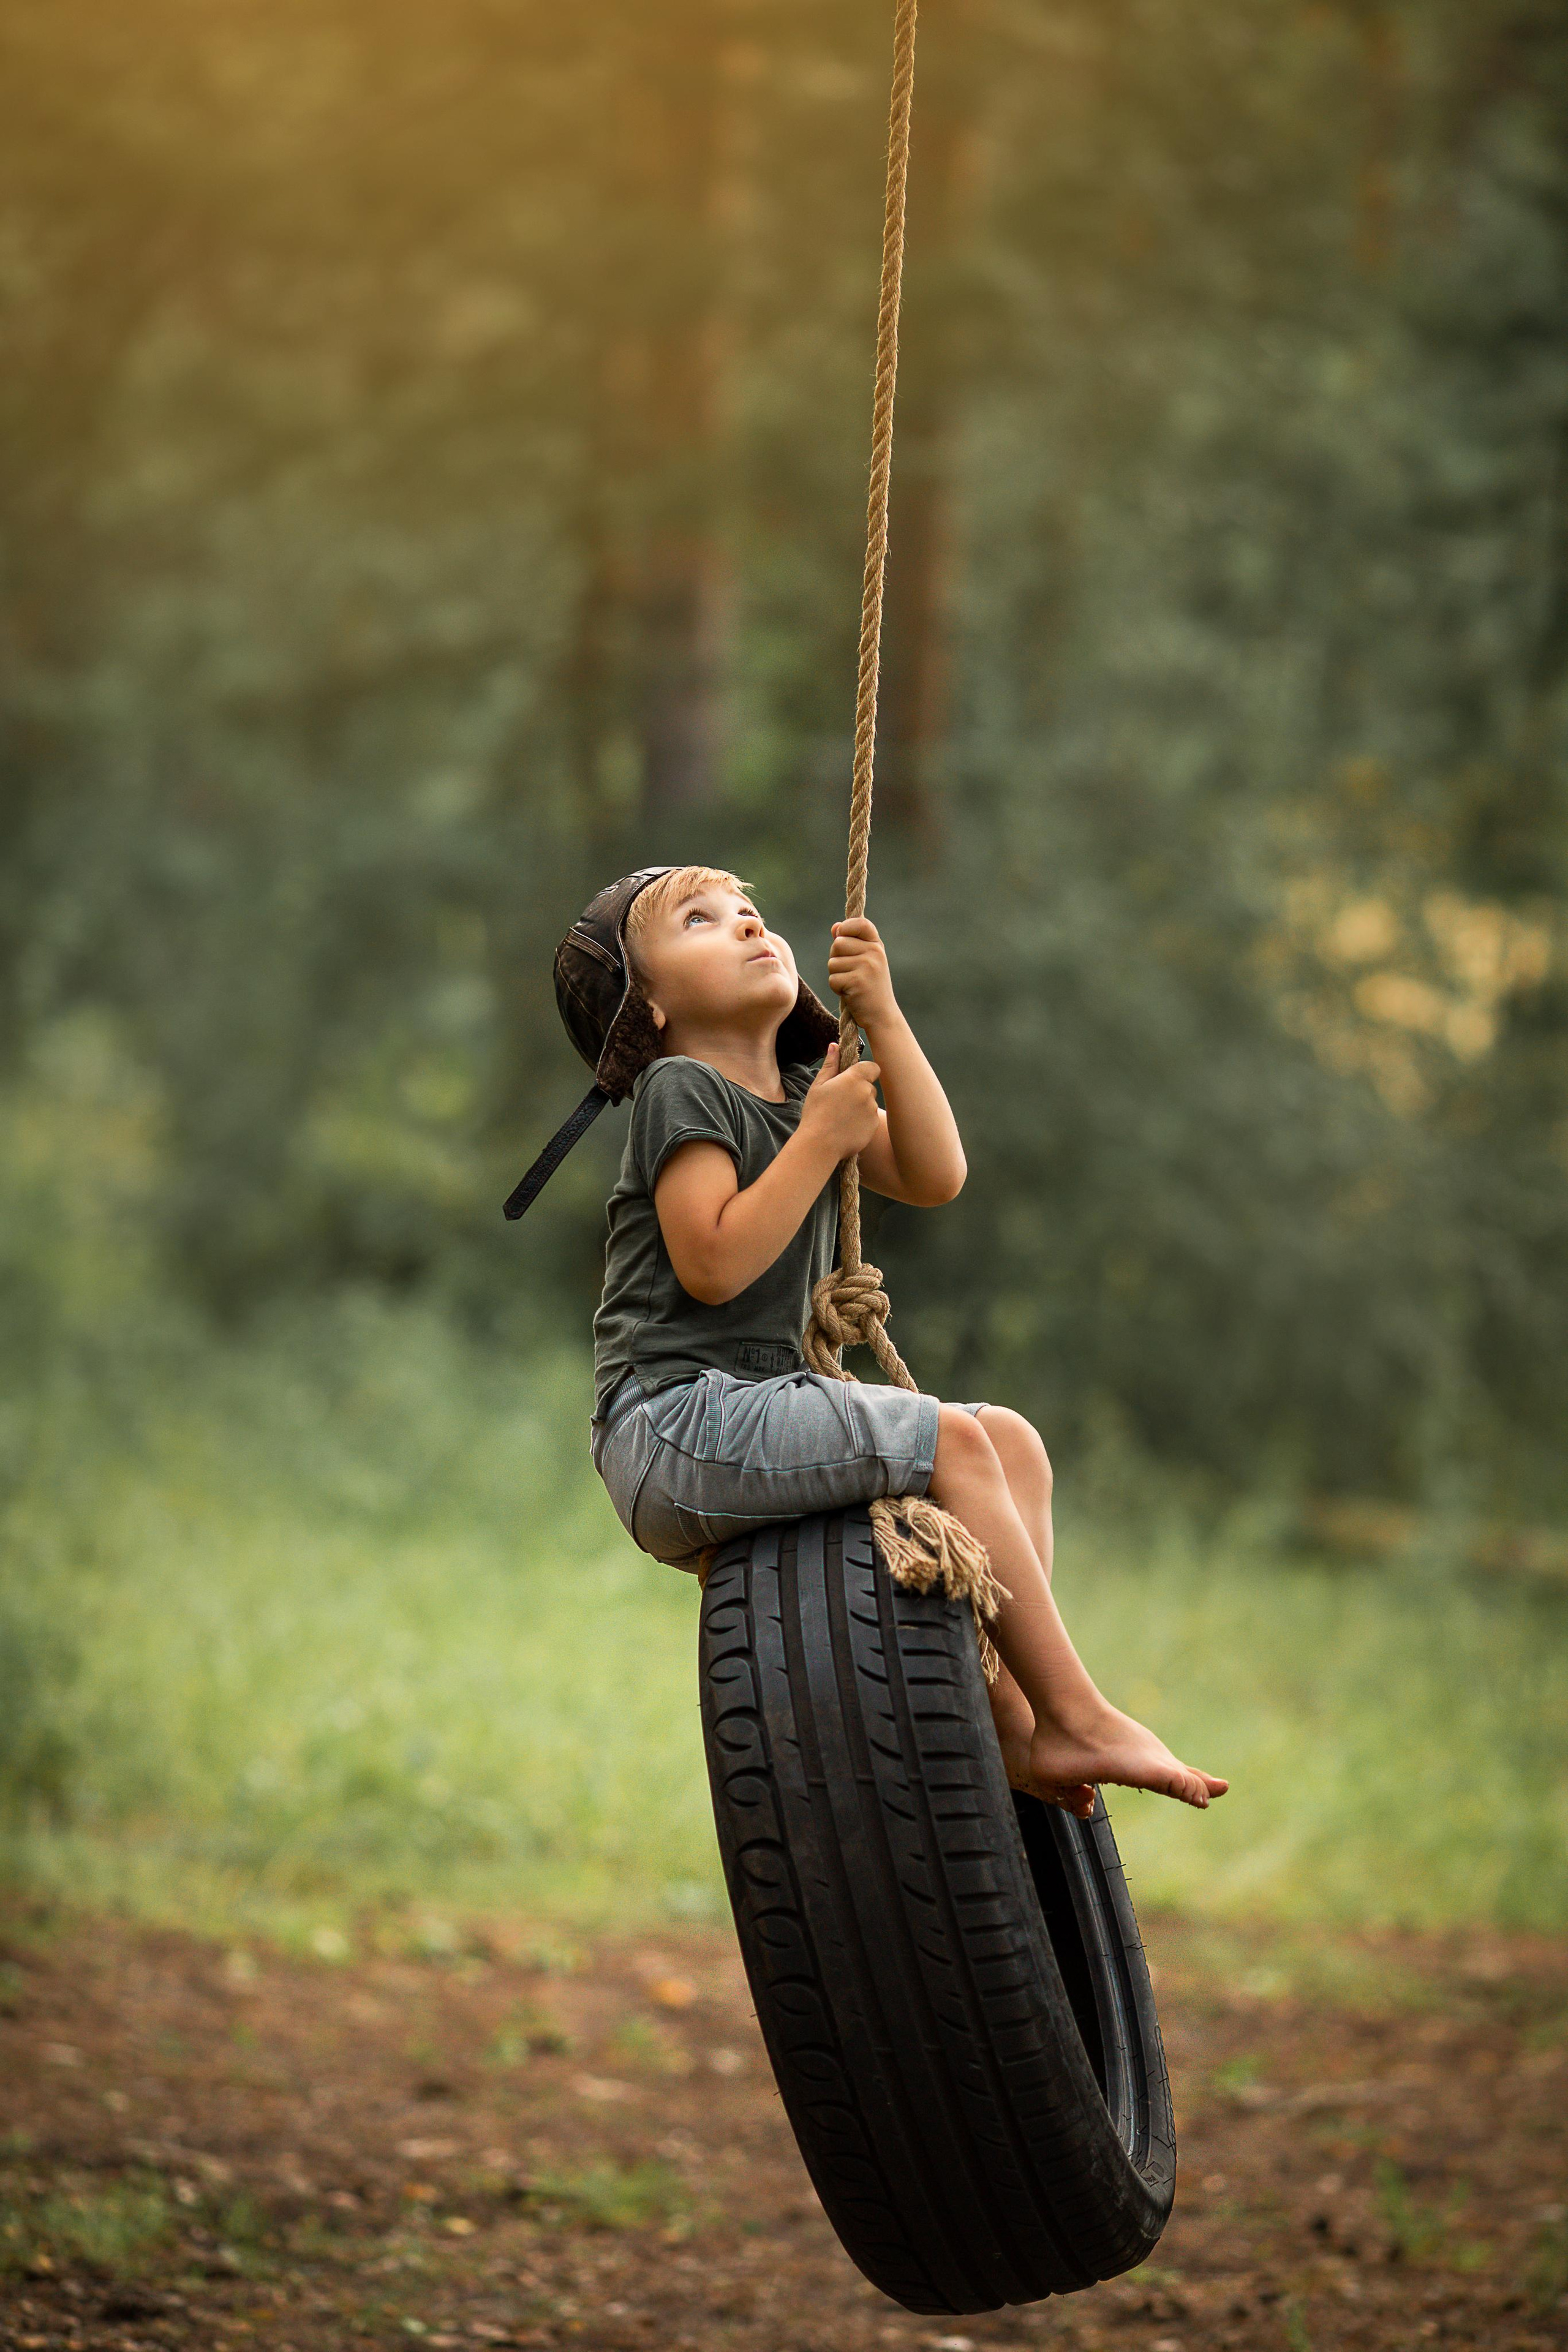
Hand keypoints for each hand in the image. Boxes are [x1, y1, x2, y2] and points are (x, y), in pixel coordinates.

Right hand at [799, 1041, 881, 1160]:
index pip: (872, 1067)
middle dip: (860, 1091)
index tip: (853, 1079)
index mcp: (854, 1078)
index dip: (865, 1071)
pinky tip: (846, 1127)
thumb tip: (834, 1045)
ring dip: (861, 1107)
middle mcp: (867, 1092)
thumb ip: (831, 1065)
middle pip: (870, 1086)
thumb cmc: (816, 1113)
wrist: (819, 1144)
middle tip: (840, 1101)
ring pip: (870, 1103)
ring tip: (842, 1116)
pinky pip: (871, 1119)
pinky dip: (862, 1121)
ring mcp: (872, 1110)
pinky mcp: (874, 1125)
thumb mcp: (819, 1085)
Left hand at [827, 917, 898, 1031]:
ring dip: (836, 976)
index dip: (846, 927)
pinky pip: (833, 979)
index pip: (860, 923)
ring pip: (832, 962)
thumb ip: (851, 943)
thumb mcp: (865, 962)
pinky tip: (851, 993)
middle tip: (850, 973)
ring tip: (852, 984)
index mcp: (877, 945)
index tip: (842, 935)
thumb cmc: (870, 988)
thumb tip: (835, 927)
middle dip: (836, 959)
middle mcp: (874, 953)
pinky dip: (837, 989)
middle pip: (838, 943)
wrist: (882, 1015)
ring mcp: (867, 966)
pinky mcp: (857, 981)